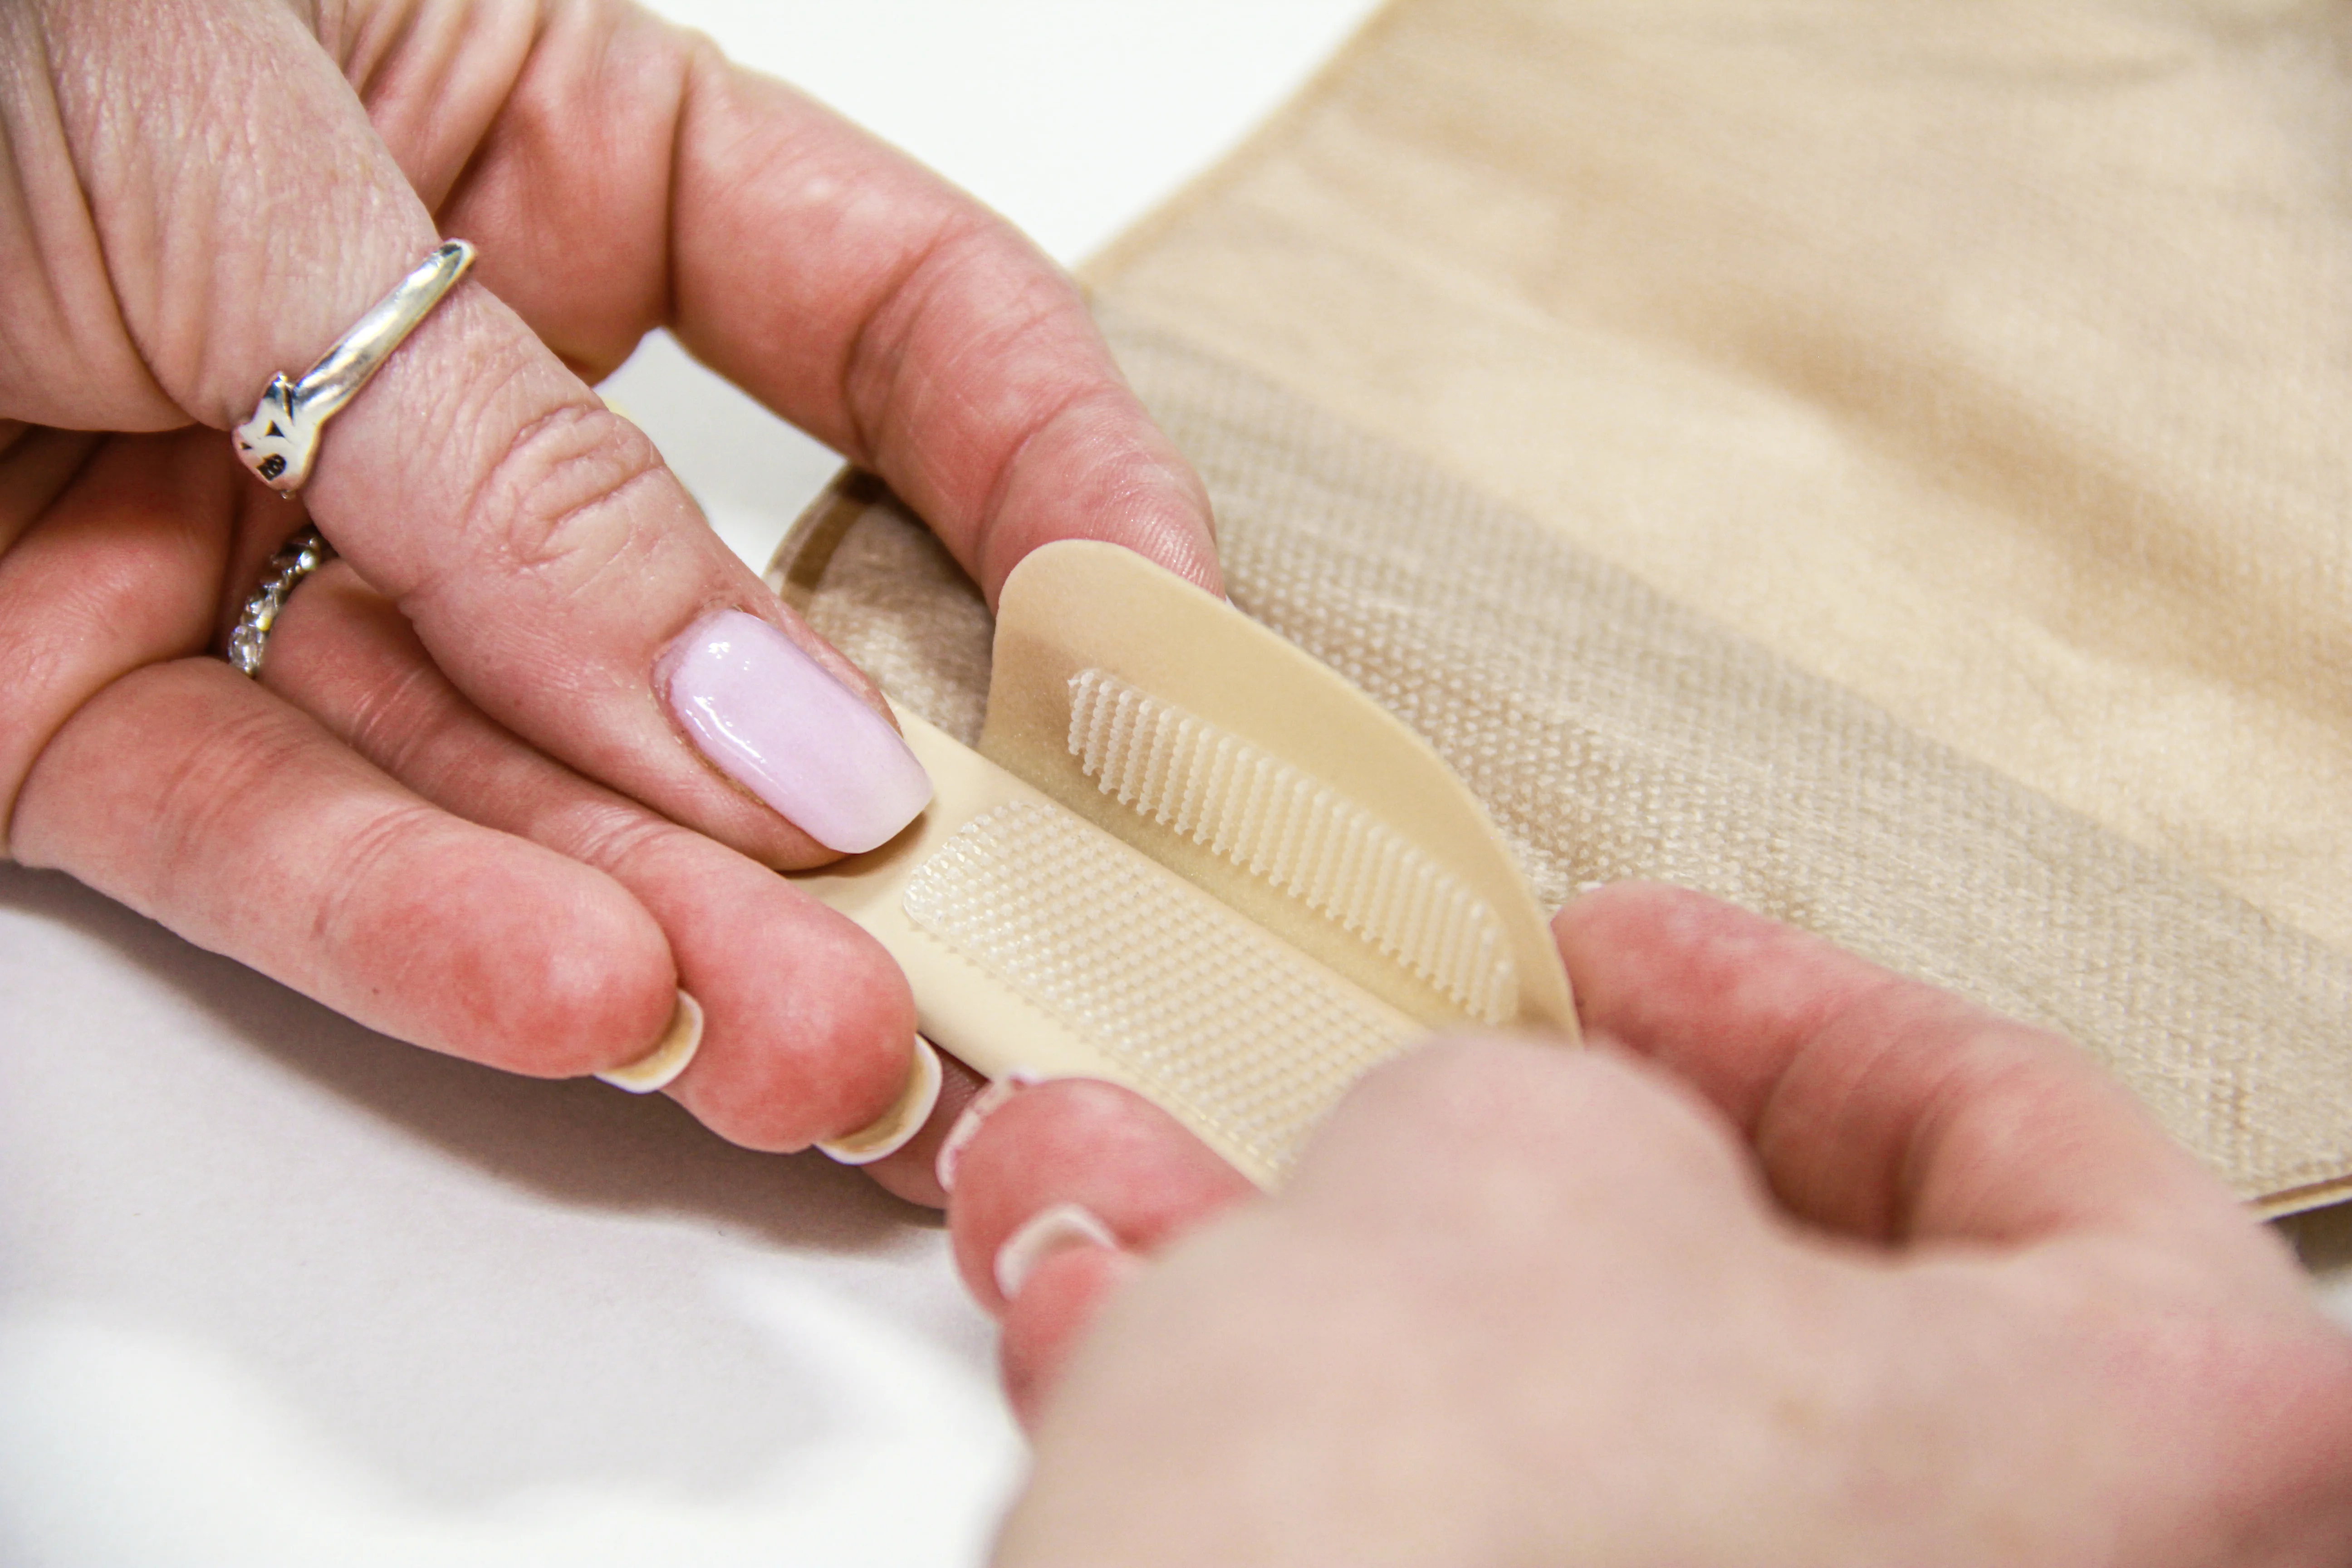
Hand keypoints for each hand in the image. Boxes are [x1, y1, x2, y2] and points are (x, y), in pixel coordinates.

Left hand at [0, 0, 1215, 1198]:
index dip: (1045, 474)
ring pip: (510, 777)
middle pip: (708, 619)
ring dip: (662, 923)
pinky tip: (581, 997)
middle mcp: (426, 369)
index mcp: (529, 137)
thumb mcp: (260, 153)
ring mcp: (268, 549)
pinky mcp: (73, 699)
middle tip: (999, 955)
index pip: (882, 325)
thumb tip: (779, 720)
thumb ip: (529, 465)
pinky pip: (276, 831)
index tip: (1148, 644)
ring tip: (814, 1052)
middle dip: (850, 808)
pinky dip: (415, 922)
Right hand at [950, 883, 2351, 1564]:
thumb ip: (1553, 1107)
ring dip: (1357, 1308)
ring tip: (1162, 1206)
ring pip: (1588, 1461)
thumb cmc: (1450, 1545)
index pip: (2023, 1138)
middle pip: (1792, 1325)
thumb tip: (1519, 1152)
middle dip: (1523, 1177)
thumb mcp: (1498, 1161)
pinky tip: (1148, 1354)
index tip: (1622, 966)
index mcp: (2165, 1451)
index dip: (1784, 1010)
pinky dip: (1341, 1467)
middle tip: (1409, 1086)